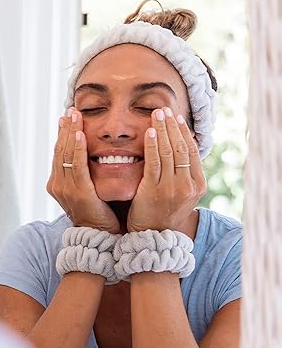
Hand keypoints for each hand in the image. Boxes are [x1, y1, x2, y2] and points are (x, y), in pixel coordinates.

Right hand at [47, 108, 120, 233]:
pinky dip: (76, 149)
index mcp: (58, 183)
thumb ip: (84, 174)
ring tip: (74, 116)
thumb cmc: (97, 213)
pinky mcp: (78, 192)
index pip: (59, 153)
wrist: (98, 237)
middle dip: (64, 129)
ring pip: (65, 155)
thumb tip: (92, 155)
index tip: (67, 117)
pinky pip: (76, 166)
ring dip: (70, 133)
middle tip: (70, 110)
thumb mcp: (87, 189)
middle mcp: (57, 185)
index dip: (63, 134)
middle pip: (59, 150)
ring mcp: (65, 189)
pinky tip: (79, 135)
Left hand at [127, 107, 205, 232]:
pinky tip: (150, 132)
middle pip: (181, 148)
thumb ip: (182, 174)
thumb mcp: (180, 193)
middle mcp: (188, 185)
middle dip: (173, 126)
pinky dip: (153, 145)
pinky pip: (154, 162)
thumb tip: (182, 147)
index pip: (192, 151)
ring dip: (163, 130)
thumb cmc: (162, 213)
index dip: (184, 132)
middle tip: (165, 109)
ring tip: (157, 114)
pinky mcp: (154, 191)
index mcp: (198, 185)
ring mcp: (172, 188)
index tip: (177, 117)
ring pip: (169, 152)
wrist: (152, 238)